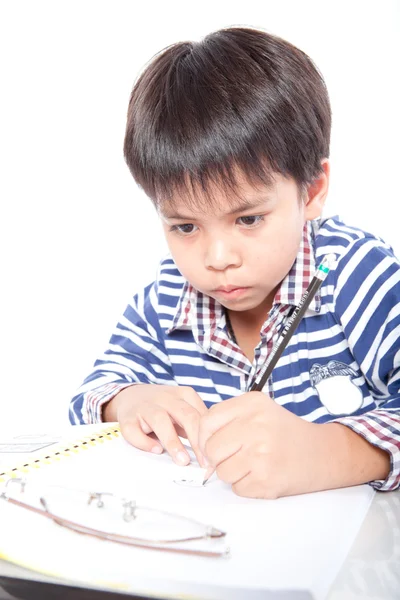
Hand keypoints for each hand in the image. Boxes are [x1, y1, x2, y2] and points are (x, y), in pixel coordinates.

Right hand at [104, 385, 207, 467]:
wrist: (131, 395)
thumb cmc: (162, 407)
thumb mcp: (182, 409)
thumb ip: (194, 424)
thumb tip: (211, 451)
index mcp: (183, 395)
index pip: (201, 415)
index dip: (209, 437)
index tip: (214, 457)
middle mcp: (165, 398)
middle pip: (186, 415)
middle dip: (196, 440)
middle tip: (204, 462)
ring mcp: (145, 406)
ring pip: (160, 421)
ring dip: (173, 441)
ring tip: (182, 460)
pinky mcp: (127, 418)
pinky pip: (134, 430)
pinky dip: (144, 442)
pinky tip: (155, 450)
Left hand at [198, 392, 324, 498]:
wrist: (324, 453)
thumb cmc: (285, 433)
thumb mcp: (259, 411)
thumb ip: (228, 420)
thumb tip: (198, 445)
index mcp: (252, 404)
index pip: (207, 421)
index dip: (204, 437)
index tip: (213, 444)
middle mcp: (256, 425)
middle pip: (212, 449)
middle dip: (219, 458)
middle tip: (238, 456)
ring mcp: (261, 453)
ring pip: (222, 472)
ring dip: (233, 473)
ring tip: (254, 464)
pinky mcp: (266, 479)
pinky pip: (237, 488)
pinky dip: (247, 486)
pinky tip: (263, 474)